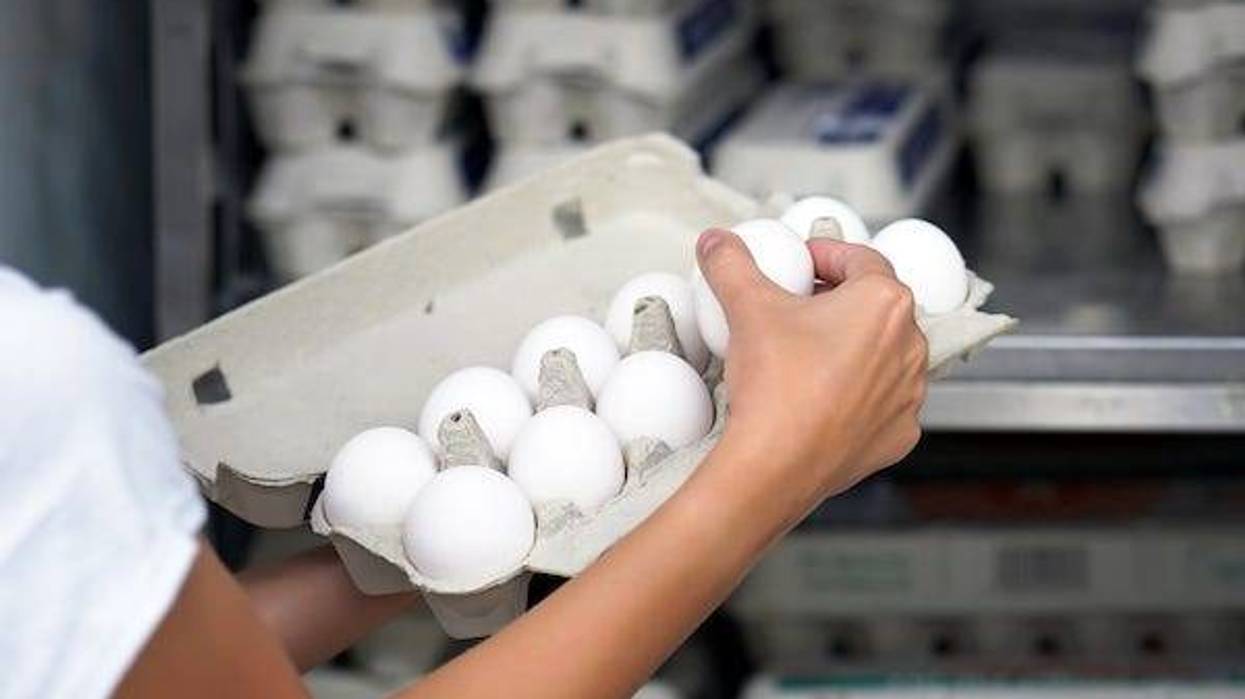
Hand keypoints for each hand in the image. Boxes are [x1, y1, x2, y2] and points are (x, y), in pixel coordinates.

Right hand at [695, 228, 927, 522]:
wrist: (776, 465)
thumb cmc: (775, 386)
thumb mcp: (746, 307)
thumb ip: (731, 264)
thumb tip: (718, 243)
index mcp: (885, 303)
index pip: (859, 259)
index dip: (824, 255)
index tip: (799, 263)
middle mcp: (910, 346)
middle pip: (874, 306)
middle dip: (837, 301)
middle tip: (796, 306)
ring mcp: (909, 394)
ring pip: (881, 354)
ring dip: (850, 347)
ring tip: (805, 354)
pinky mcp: (898, 434)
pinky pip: (880, 402)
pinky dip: (856, 394)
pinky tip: (820, 396)